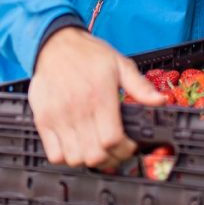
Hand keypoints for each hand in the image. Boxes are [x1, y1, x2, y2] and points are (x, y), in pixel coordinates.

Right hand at [28, 26, 165, 169]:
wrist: (55, 44)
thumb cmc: (89, 54)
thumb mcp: (120, 64)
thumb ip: (140, 86)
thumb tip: (160, 101)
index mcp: (99, 96)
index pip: (113, 139)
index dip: (125, 149)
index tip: (129, 145)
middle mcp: (77, 109)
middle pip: (95, 155)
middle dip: (111, 159)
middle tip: (115, 152)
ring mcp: (58, 117)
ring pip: (75, 159)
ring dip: (89, 160)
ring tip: (96, 150)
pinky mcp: (43, 120)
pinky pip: (54, 154)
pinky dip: (66, 157)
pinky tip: (76, 146)